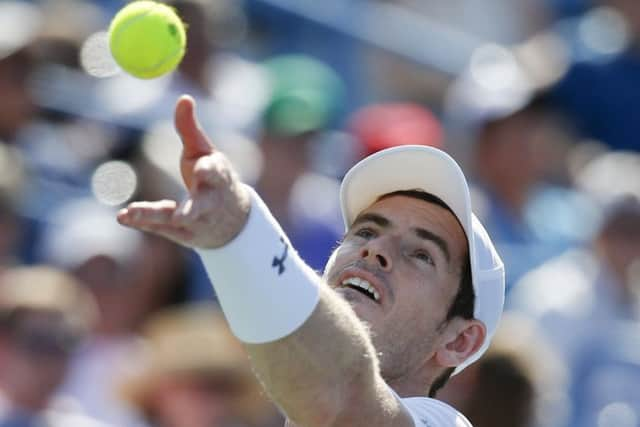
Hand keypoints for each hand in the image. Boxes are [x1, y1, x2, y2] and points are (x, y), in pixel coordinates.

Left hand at [117, 95, 250, 247]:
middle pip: (201, 205)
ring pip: (177, 220)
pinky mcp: (182, 234)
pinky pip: (160, 228)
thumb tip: (184, 98)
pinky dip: (142, 221)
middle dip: (193, 209)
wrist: (232, 221)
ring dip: (155, 216)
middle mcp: (209, 202)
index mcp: (218, 178)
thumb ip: (191, 129)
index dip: (209, 172)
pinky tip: (124, 217)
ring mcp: (196, 221)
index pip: (216, 174)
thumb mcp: (205, 153)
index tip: (201, 170)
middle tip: (183, 214)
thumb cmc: (213, 179)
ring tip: (132, 213)